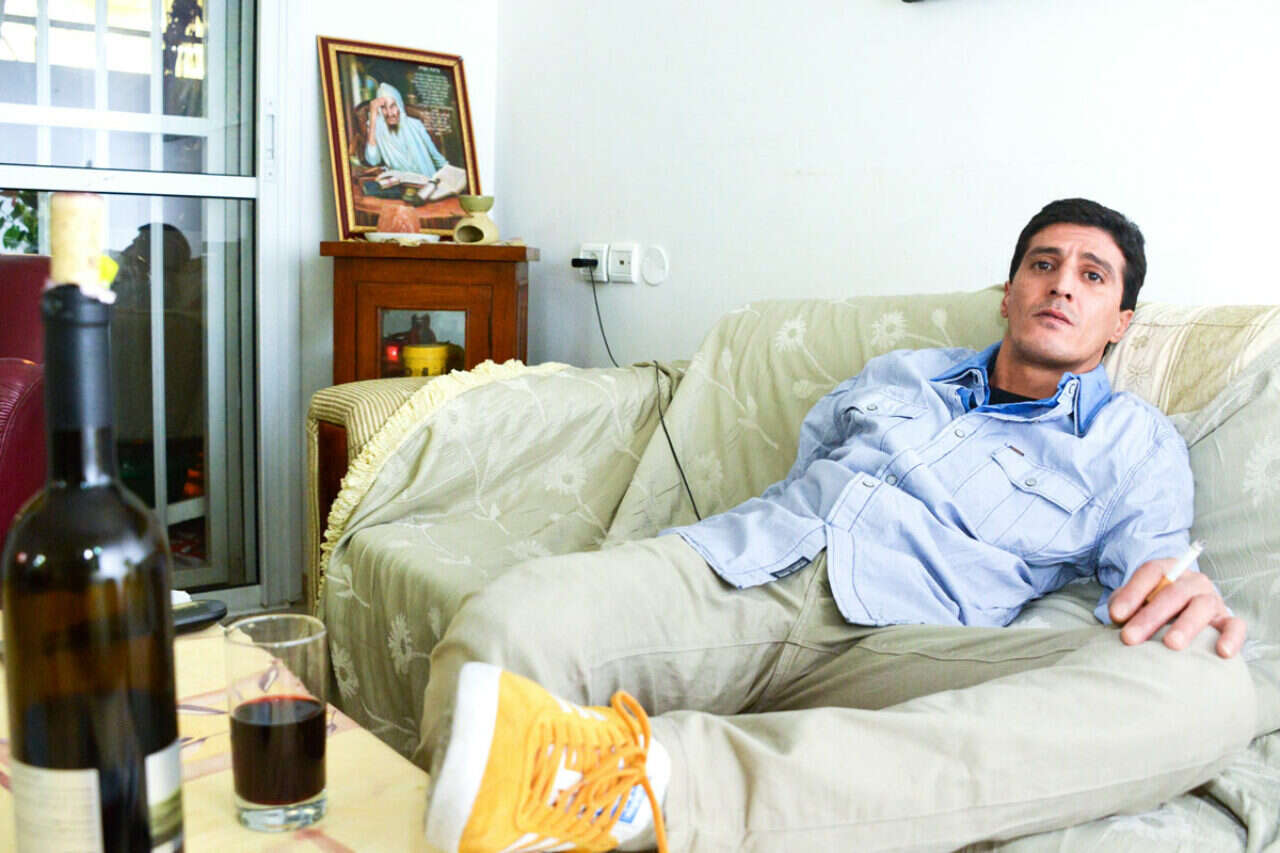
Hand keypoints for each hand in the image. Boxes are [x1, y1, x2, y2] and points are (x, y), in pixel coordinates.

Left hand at [1108, 558, 1245, 657]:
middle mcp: (1192, 581)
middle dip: (1150, 616)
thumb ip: (1122, 604)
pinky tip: (1222, 652)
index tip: (1115, 616)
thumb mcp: (1134, 602)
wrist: (1181, 617)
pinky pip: (1236, 626)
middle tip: (1130, 638)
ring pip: (1201, 607)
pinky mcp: (1227, 620)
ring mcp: (1212, 599)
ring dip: (1185, 626)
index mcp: (1168, 570)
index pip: (1151, 573)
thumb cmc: (1151, 609)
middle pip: (1173, 593)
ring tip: (1171, 644)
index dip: (1132, 593)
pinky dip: (1232, 638)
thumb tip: (1118, 617)